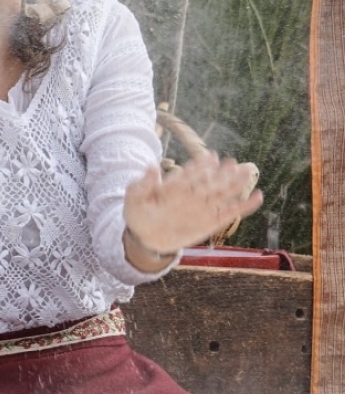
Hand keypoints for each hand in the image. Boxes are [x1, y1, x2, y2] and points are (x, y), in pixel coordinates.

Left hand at [123, 151, 264, 256]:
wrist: (146, 236)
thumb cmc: (138, 214)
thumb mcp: (134, 197)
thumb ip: (143, 184)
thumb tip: (151, 166)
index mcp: (175, 187)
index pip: (190, 175)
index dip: (200, 167)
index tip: (210, 157)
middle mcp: (192, 195)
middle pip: (210, 182)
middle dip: (222, 172)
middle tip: (234, 163)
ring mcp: (203, 208)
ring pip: (223, 194)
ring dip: (236, 183)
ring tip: (249, 172)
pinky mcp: (212, 222)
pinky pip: (230, 213)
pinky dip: (244, 206)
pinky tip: (258, 196)